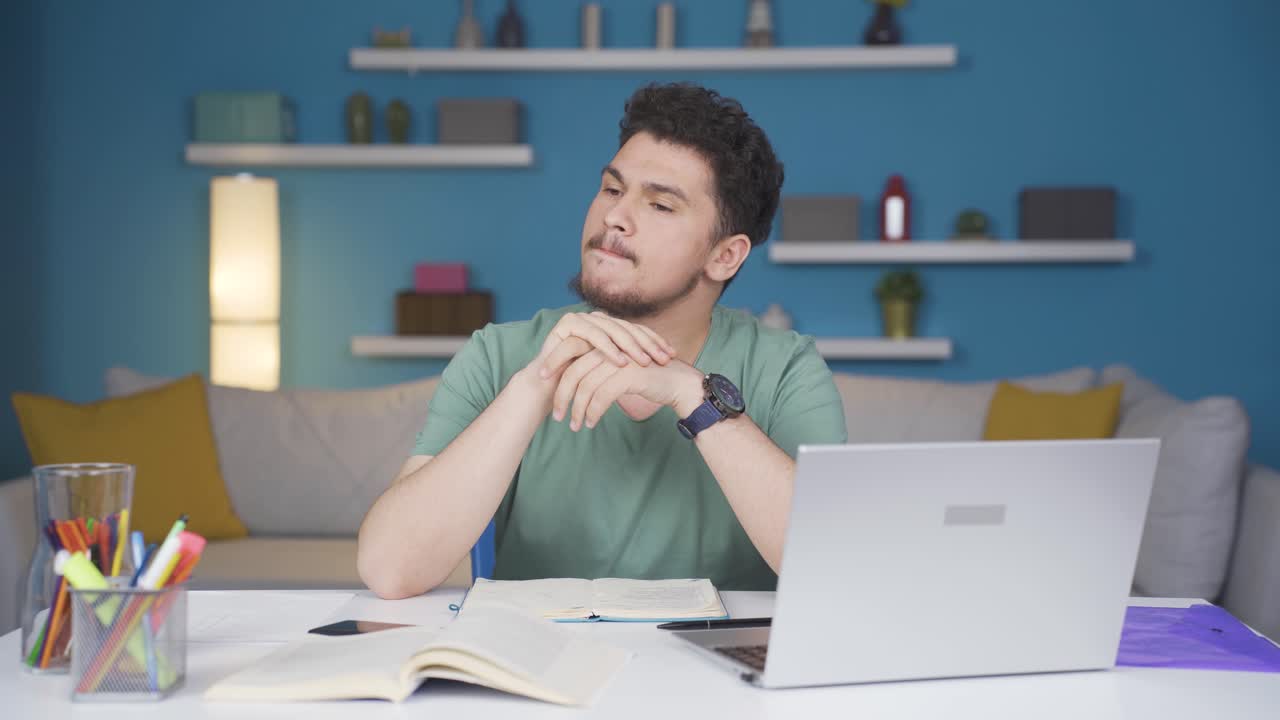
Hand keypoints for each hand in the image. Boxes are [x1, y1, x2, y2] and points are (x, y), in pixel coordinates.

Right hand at [534, 312, 676, 379]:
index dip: (655, 341)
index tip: (672, 356)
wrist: (549, 388)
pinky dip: (608, 349)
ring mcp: (582, 317)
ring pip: (613, 330)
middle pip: (628, 328)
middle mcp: (597, 318)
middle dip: (648, 344)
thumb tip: (668, 360)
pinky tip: (621, 362)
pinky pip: (593, 334)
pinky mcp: (567, 323)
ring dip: (631, 347)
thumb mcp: (613, 369)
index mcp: (610, 325)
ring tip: (645, 362)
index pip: (636, 330)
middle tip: (663, 359)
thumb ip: (633, 359)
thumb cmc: (582, 381)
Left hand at [552, 351, 704, 431]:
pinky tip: (591, 423)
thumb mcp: (619, 370)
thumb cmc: (648, 378)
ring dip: (577, 409)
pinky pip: (601, 396)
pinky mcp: (628, 374)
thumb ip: (599, 369)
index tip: (545, 389)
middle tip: (557, 416)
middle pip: (573, 372)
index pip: (570, 352)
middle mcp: (609, 348)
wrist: (678, 382)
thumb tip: (575, 382)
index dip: (556, 370)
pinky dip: (593, 412)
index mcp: (603, 343)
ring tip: (575, 426)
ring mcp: (618, 360)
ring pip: (585, 386)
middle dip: (562, 396)